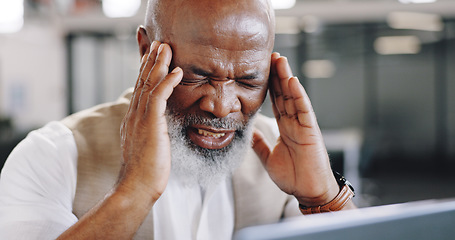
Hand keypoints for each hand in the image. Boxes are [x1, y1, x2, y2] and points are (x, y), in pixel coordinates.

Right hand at [119, 41, 182, 201]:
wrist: (136, 188)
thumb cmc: (146, 171)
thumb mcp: (147, 146)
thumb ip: (150, 132)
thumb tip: (157, 128)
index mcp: (134, 118)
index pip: (141, 88)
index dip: (146, 70)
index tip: (151, 55)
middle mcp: (134, 114)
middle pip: (142, 80)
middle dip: (150, 59)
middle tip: (157, 42)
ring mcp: (140, 118)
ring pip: (149, 83)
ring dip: (158, 63)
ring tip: (166, 46)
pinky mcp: (149, 124)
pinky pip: (158, 96)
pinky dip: (167, 81)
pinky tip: (176, 71)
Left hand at [252, 53, 338, 205]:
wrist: (308, 192)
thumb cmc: (292, 176)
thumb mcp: (268, 156)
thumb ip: (258, 142)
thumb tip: (245, 131)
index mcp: (284, 127)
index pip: (275, 101)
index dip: (268, 85)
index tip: (261, 69)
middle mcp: (294, 122)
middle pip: (283, 93)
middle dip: (276, 75)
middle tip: (269, 56)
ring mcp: (303, 124)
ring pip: (293, 96)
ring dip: (286, 78)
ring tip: (280, 60)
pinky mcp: (311, 130)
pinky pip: (304, 110)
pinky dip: (299, 95)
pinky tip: (292, 81)